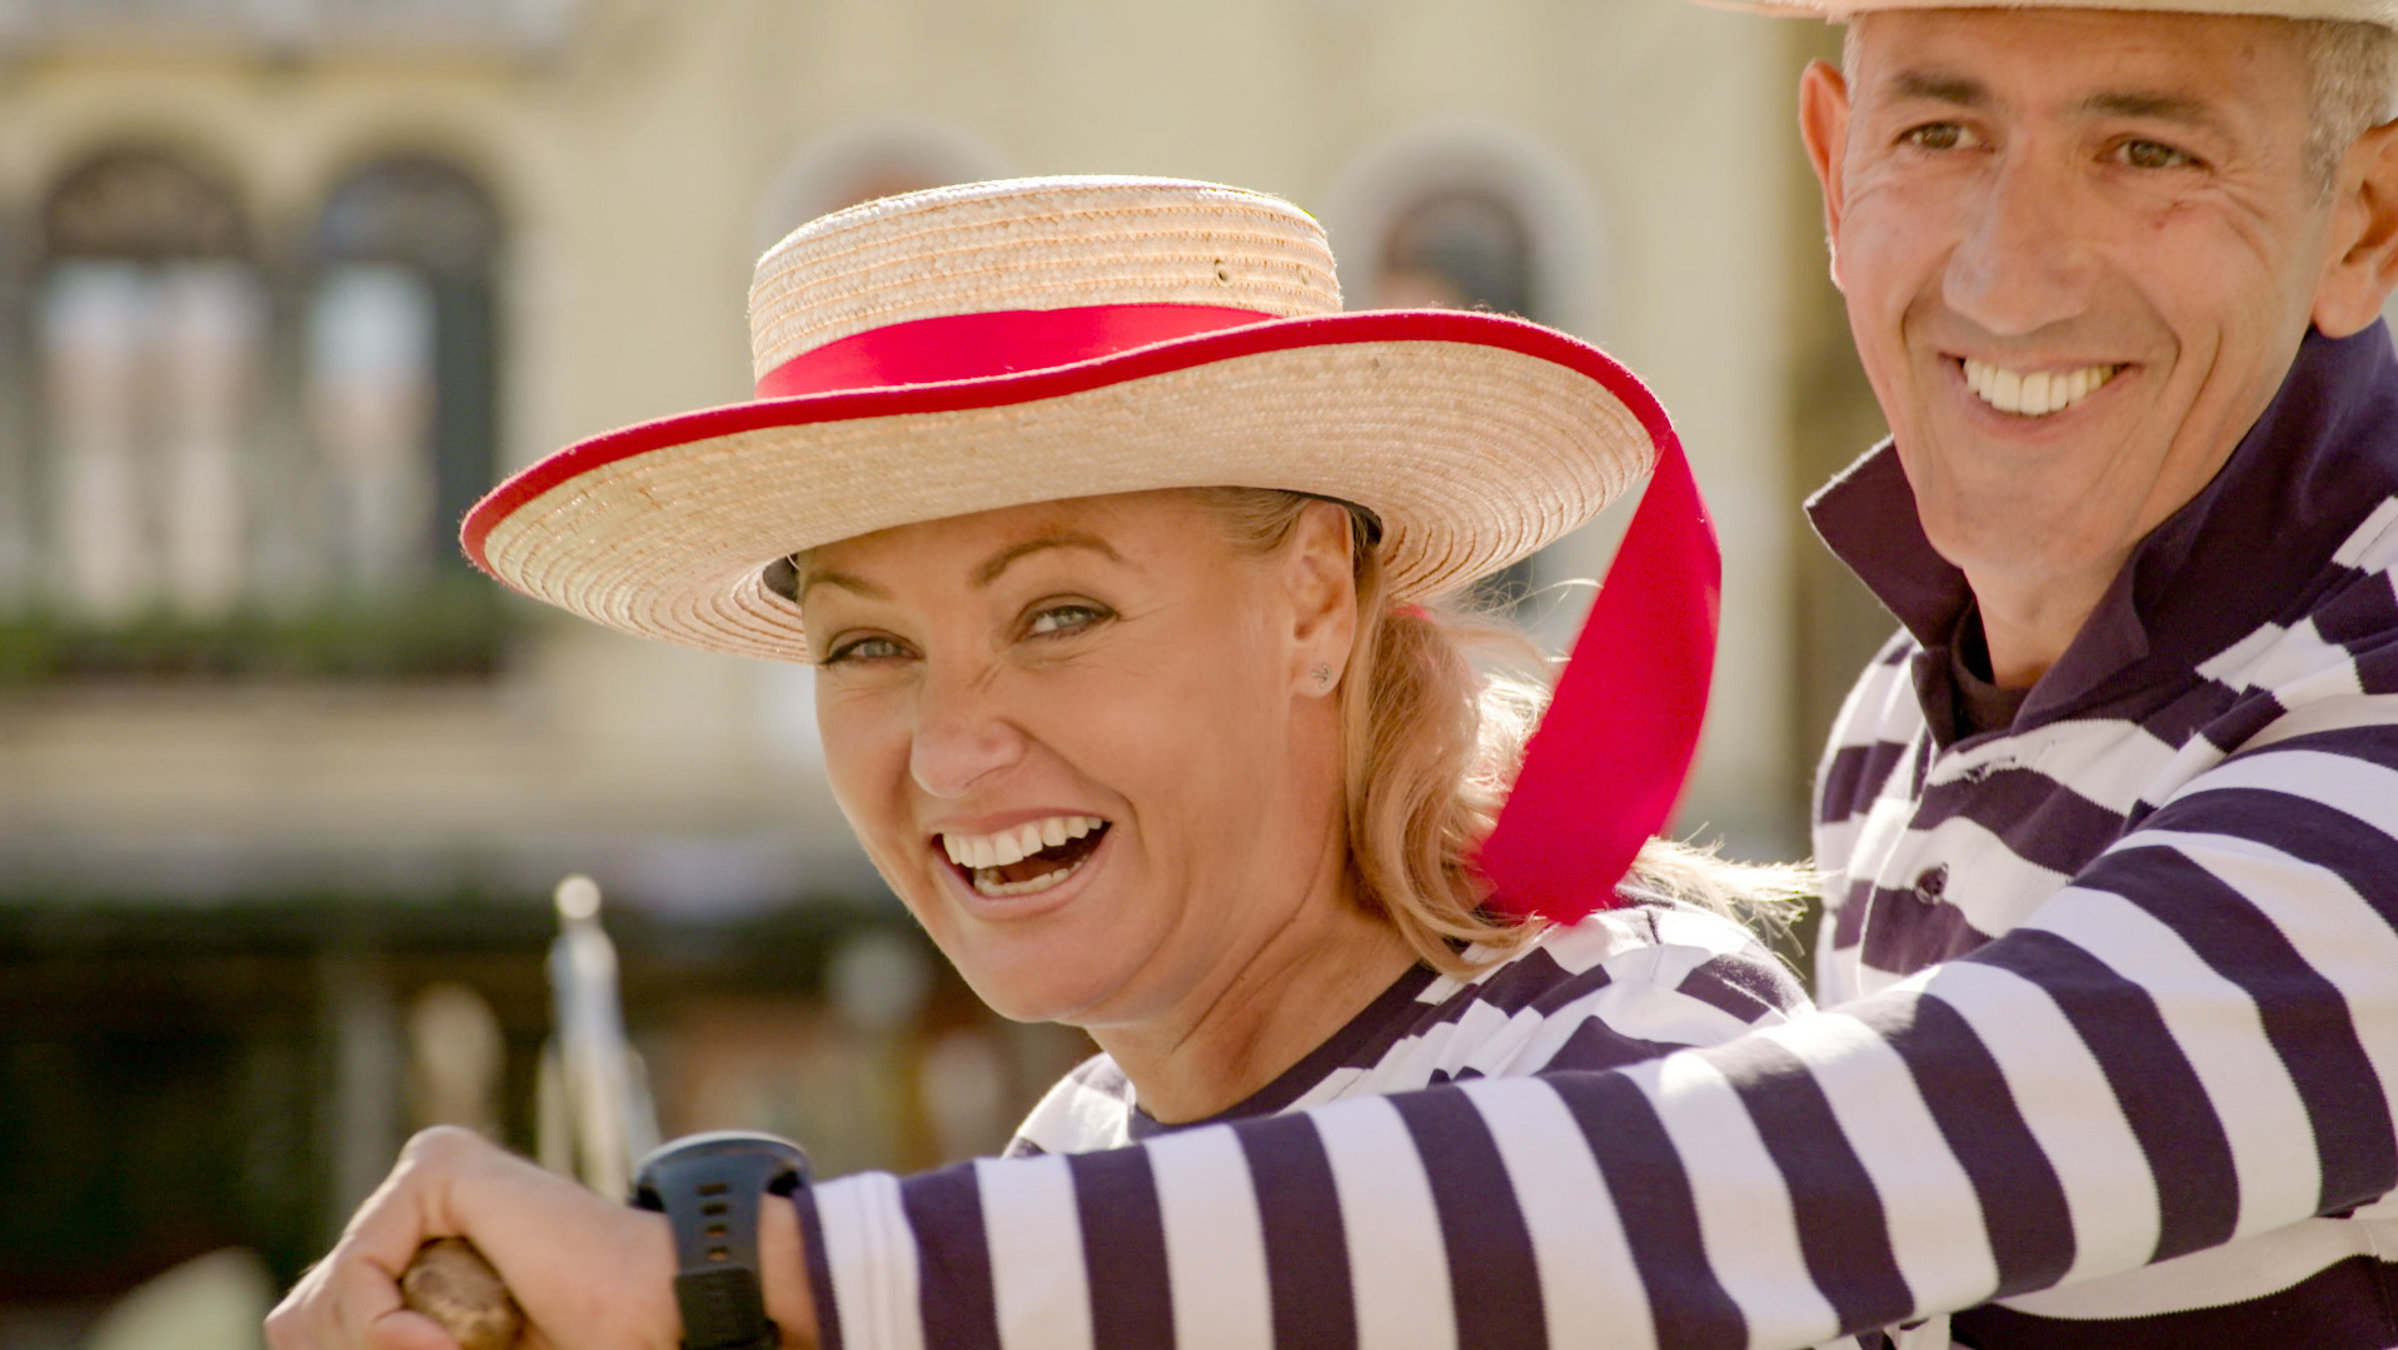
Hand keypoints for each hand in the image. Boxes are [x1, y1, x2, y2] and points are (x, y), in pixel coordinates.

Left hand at [266, 1127, 683, 1349]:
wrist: (651, 1311)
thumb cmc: (570, 1340)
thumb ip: (380, 1345)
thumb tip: (286, 1333)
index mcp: (411, 1247)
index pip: (310, 1322)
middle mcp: (410, 1201)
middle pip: (302, 1315)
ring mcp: (423, 1175)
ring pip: (318, 1302)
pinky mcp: (436, 1168)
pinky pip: (356, 1270)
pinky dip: (385, 1329)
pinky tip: (442, 1343)